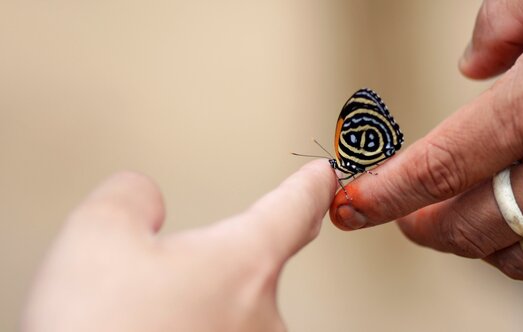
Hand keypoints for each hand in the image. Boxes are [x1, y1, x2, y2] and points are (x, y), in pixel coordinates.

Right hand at [22, 160, 335, 331]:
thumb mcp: (97, 236)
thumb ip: (130, 198)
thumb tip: (143, 199)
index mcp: (245, 265)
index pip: (294, 209)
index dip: (308, 186)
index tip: (320, 178)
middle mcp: (263, 317)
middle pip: (256, 268)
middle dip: (216, 263)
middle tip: (164, 280)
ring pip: (234, 313)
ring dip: (200, 308)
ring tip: (144, 320)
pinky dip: (196, 329)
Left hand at [330, 0, 522, 279]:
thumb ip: (499, 25)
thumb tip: (471, 68)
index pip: (438, 168)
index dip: (385, 194)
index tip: (352, 206)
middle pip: (469, 225)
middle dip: (422, 226)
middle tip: (403, 216)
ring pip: (518, 254)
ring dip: (475, 243)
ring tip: (458, 222)